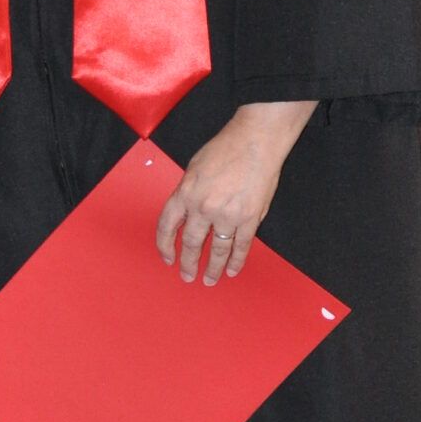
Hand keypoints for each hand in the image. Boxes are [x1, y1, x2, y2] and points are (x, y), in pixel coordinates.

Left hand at [155, 100, 316, 284]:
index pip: (167, 226)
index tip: (167, 258)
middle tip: (187, 276)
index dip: (165, 246)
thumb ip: (187, 193)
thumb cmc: (226, 148)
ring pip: (217, 250)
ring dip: (212, 268)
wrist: (256, 140)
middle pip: (191, 243)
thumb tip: (186, 214)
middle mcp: (203, 207)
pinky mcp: (249, 218)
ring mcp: (227, 215)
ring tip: (209, 280)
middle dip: (188, 263)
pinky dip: (236, 260)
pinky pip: (240, 246)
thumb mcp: (193, 167)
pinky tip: (232, 270)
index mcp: (185, 193)